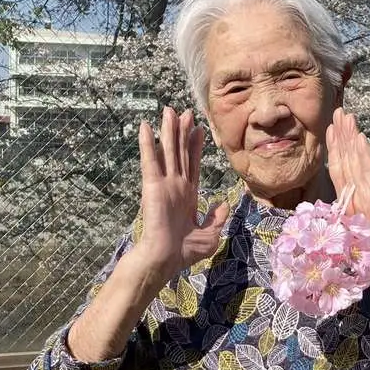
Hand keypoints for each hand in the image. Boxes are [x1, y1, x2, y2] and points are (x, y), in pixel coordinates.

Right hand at [135, 107, 227, 282]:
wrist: (165, 260)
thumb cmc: (183, 252)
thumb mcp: (209, 234)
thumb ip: (216, 217)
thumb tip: (224, 203)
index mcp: (188, 195)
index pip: (193, 164)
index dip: (195, 146)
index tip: (199, 129)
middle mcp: (176, 186)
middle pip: (180, 152)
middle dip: (182, 132)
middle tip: (185, 112)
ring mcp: (164, 184)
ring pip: (167, 151)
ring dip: (168, 131)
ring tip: (169, 110)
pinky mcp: (153, 185)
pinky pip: (151, 160)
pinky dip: (148, 143)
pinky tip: (146, 126)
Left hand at [326, 108, 369, 291]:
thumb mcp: (350, 226)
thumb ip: (344, 210)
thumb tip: (333, 202)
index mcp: (353, 197)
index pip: (340, 167)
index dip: (335, 146)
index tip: (329, 127)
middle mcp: (362, 191)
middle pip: (348, 158)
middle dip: (342, 133)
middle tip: (339, 110)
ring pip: (357, 160)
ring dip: (351, 137)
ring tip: (348, 117)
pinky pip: (368, 174)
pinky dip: (364, 156)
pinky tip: (360, 139)